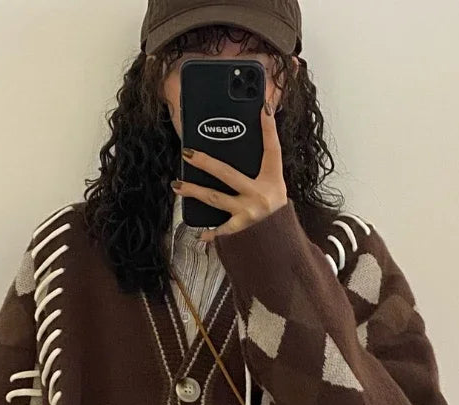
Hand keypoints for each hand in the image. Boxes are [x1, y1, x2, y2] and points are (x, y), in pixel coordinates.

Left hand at [171, 98, 287, 242]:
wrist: (281, 241)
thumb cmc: (276, 209)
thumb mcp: (275, 184)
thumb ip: (263, 163)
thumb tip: (257, 132)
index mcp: (272, 180)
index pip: (272, 150)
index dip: (269, 129)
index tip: (263, 109)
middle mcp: (260, 195)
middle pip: (227, 174)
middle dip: (205, 162)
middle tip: (187, 153)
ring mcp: (248, 213)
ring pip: (215, 199)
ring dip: (194, 192)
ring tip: (177, 185)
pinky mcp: (241, 229)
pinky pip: (222, 230)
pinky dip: (211, 233)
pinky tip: (200, 234)